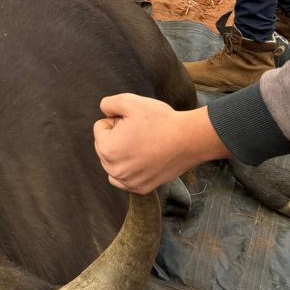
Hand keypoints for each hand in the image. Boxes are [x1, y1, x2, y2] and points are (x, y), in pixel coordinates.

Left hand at [93, 95, 228, 193]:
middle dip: (118, 136)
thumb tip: (104, 112)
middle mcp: (114, 170)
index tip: (135, 122)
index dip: (117, 119)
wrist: (189, 139)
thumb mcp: (130, 101)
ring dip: (122, 153)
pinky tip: (144, 159)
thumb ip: (108, 103)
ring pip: (113, 162)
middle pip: (105, 145)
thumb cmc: (160, 120)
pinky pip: (124, 178)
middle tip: (140, 132)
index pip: (100, 127)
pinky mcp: (141, 188)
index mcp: (107, 149)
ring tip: (143, 145)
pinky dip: (130, 169)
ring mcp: (128, 182)